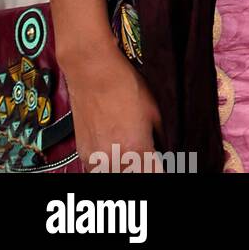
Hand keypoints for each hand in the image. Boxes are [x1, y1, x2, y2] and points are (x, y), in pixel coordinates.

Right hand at [65, 46, 162, 171]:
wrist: (93, 73)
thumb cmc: (125, 85)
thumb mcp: (155, 110)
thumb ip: (160, 136)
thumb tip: (164, 149)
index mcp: (136, 149)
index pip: (154, 174)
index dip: (162, 169)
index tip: (164, 164)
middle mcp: (114, 159)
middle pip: (134, 176)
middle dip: (145, 169)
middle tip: (151, 158)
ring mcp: (96, 159)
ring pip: (116, 176)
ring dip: (127, 169)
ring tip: (135, 155)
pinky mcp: (84, 154)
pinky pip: (99, 170)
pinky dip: (111, 166)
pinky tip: (119, 154)